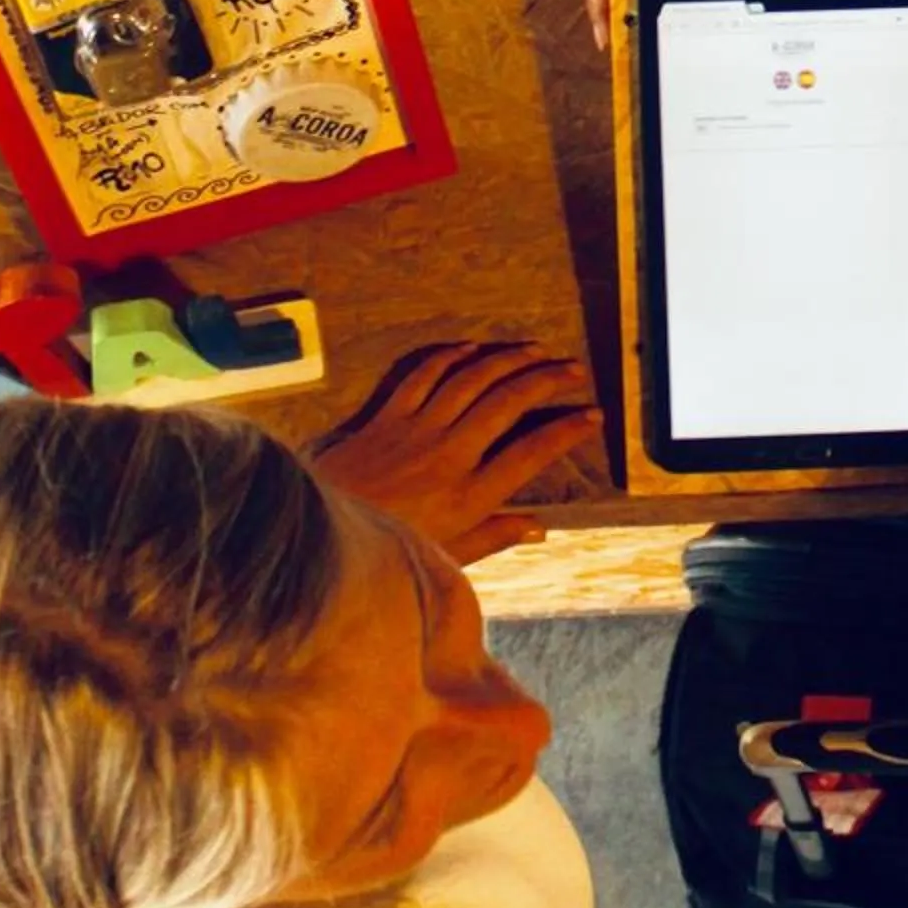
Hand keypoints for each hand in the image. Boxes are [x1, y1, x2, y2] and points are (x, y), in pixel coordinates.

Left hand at [311, 342, 598, 562]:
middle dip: (547, 380)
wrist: (314, 538)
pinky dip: (453, 357)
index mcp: (467, 496)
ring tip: (537, 351)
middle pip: (508, 403)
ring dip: (509, 360)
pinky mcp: (385, 418)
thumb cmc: (382, 553)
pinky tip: (475, 349)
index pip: (531, 452)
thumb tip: (539, 528)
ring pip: (472, 380)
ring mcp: (415, 432)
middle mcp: (447, 456)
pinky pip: (424, 375)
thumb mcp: (445, 558)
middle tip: (574, 370)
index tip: (592, 416)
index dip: (566, 431)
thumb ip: (493, 538)